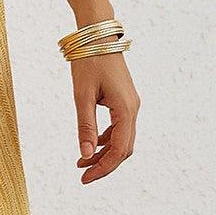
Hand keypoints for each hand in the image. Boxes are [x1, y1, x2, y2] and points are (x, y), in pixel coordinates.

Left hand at [70, 51, 138, 182]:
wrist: (98, 36)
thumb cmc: (89, 62)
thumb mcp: (82, 96)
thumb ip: (85, 127)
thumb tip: (85, 155)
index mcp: (126, 110)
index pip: (118, 150)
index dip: (103, 168)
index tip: (84, 179)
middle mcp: (133, 109)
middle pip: (123, 149)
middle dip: (104, 164)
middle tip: (82, 175)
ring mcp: (130, 105)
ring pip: (122, 140)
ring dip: (104, 153)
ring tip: (82, 162)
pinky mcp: (124, 101)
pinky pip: (119, 128)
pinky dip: (106, 140)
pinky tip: (91, 145)